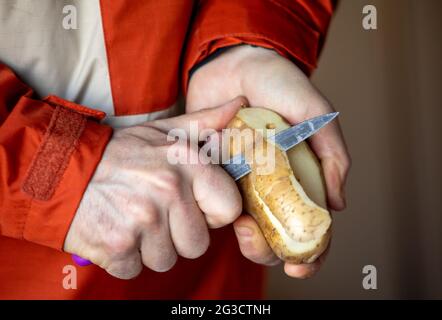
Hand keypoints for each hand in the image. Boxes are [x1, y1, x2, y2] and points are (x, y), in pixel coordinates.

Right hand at [64, 98, 244, 278]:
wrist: (62, 169)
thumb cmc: (121, 153)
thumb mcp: (164, 130)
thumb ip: (207, 122)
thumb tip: (240, 104)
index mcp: (188, 162)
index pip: (229, 210)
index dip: (211, 212)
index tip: (191, 204)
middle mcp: (167, 190)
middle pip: (198, 243)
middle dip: (178, 234)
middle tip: (154, 211)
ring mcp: (142, 220)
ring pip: (167, 260)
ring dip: (150, 247)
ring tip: (133, 220)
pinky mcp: (116, 246)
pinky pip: (136, 270)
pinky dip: (125, 258)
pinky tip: (116, 230)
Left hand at [187, 45, 350, 277]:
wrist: (236, 64)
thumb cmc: (280, 84)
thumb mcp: (316, 113)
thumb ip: (332, 155)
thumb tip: (338, 205)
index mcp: (303, 176)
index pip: (313, 224)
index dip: (311, 252)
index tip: (300, 267)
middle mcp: (275, 184)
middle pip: (277, 233)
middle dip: (270, 251)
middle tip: (258, 242)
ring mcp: (245, 180)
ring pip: (248, 226)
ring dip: (246, 239)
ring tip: (242, 226)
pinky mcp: (218, 172)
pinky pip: (218, 202)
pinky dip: (220, 213)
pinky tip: (221, 209)